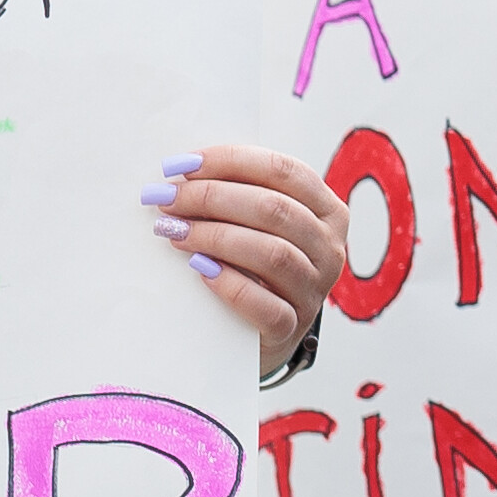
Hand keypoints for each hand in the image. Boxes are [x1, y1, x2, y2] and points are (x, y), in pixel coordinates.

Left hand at [142, 148, 342, 363]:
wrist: (260, 335)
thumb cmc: (254, 268)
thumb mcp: (260, 226)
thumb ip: (239, 197)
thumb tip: (183, 172)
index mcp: (328, 211)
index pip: (284, 171)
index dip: (231, 161)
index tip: (182, 164)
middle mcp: (328, 249)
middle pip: (275, 209)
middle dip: (212, 197)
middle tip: (168, 198)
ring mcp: (314, 291)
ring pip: (272, 253)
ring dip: (214, 236)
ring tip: (174, 231)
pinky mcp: (291, 329)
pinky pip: (264, 305)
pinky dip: (228, 284)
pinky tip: (199, 270)